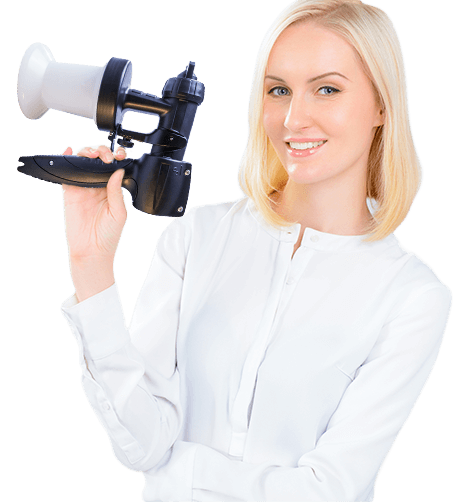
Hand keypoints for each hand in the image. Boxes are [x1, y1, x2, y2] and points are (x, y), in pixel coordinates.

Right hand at [61, 144, 127, 300]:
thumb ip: (116, 192)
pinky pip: (66, 173)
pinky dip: (67, 159)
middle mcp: (97, 186)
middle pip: (97, 160)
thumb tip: (118, 171)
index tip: (119, 156)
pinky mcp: (69, 192)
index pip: (114, 167)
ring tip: (92, 154)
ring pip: (82, 162)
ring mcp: (83, 188)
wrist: (92, 252)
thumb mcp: (119, 213)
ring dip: (87, 152)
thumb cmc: (108, 236)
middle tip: (106, 157)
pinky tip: (70, 152)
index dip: (116, 157)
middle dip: (102, 151)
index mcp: (112, 189)